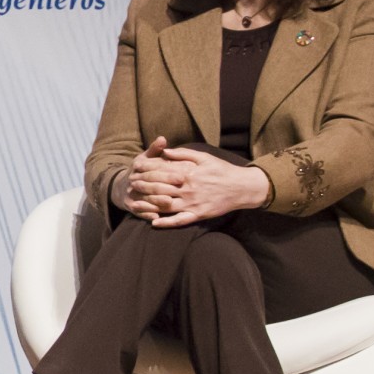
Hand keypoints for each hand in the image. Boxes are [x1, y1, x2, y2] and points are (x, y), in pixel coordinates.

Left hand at [135, 140, 269, 225]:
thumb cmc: (223, 170)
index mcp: (189, 174)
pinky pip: (180, 221)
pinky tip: (154, 223)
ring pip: (166, 205)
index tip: (135, 169)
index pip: (162, 172)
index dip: (147, 171)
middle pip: (160, 189)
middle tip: (130, 185)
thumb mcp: (204, 157)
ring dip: (149, 205)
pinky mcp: (199, 214)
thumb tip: (164, 150)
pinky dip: (166, 223)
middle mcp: (188, 189)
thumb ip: (183, 153)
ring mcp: (193, 203)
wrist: (243, 187)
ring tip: (134, 204)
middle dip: (143, 186)